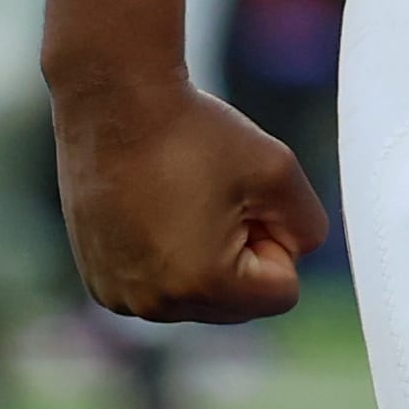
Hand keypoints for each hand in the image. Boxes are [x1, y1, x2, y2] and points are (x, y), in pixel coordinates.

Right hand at [48, 66, 327, 322]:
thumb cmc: (195, 132)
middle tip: (215, 196)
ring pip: (198, 294)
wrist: (115, 103)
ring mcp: (121, 297)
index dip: (277, 238)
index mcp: (203, 285)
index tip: (246, 197)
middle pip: (238, 302)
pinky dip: (165, 254)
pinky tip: (150, 207)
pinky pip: (159, 285)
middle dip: (240, 253)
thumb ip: (308, 226)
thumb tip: (297, 254)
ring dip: (203, 255)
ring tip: (180, 198)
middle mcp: (156, 306)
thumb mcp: (279, 170)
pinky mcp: (100, 282)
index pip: (281, 293)